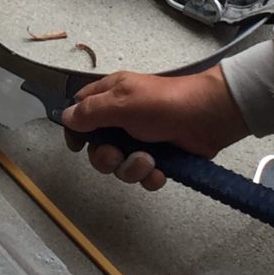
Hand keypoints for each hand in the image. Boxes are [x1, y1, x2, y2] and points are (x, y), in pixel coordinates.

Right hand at [61, 65, 248, 190]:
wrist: (209, 117)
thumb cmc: (163, 103)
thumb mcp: (122, 102)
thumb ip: (90, 112)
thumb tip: (64, 117)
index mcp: (110, 98)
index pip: (80, 113)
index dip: (76, 130)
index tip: (78, 145)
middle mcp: (122, 120)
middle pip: (97, 148)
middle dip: (106, 157)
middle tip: (116, 154)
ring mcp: (140, 140)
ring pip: (119, 166)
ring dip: (131, 168)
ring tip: (149, 161)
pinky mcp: (159, 159)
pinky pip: (143, 176)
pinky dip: (150, 176)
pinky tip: (161, 169)